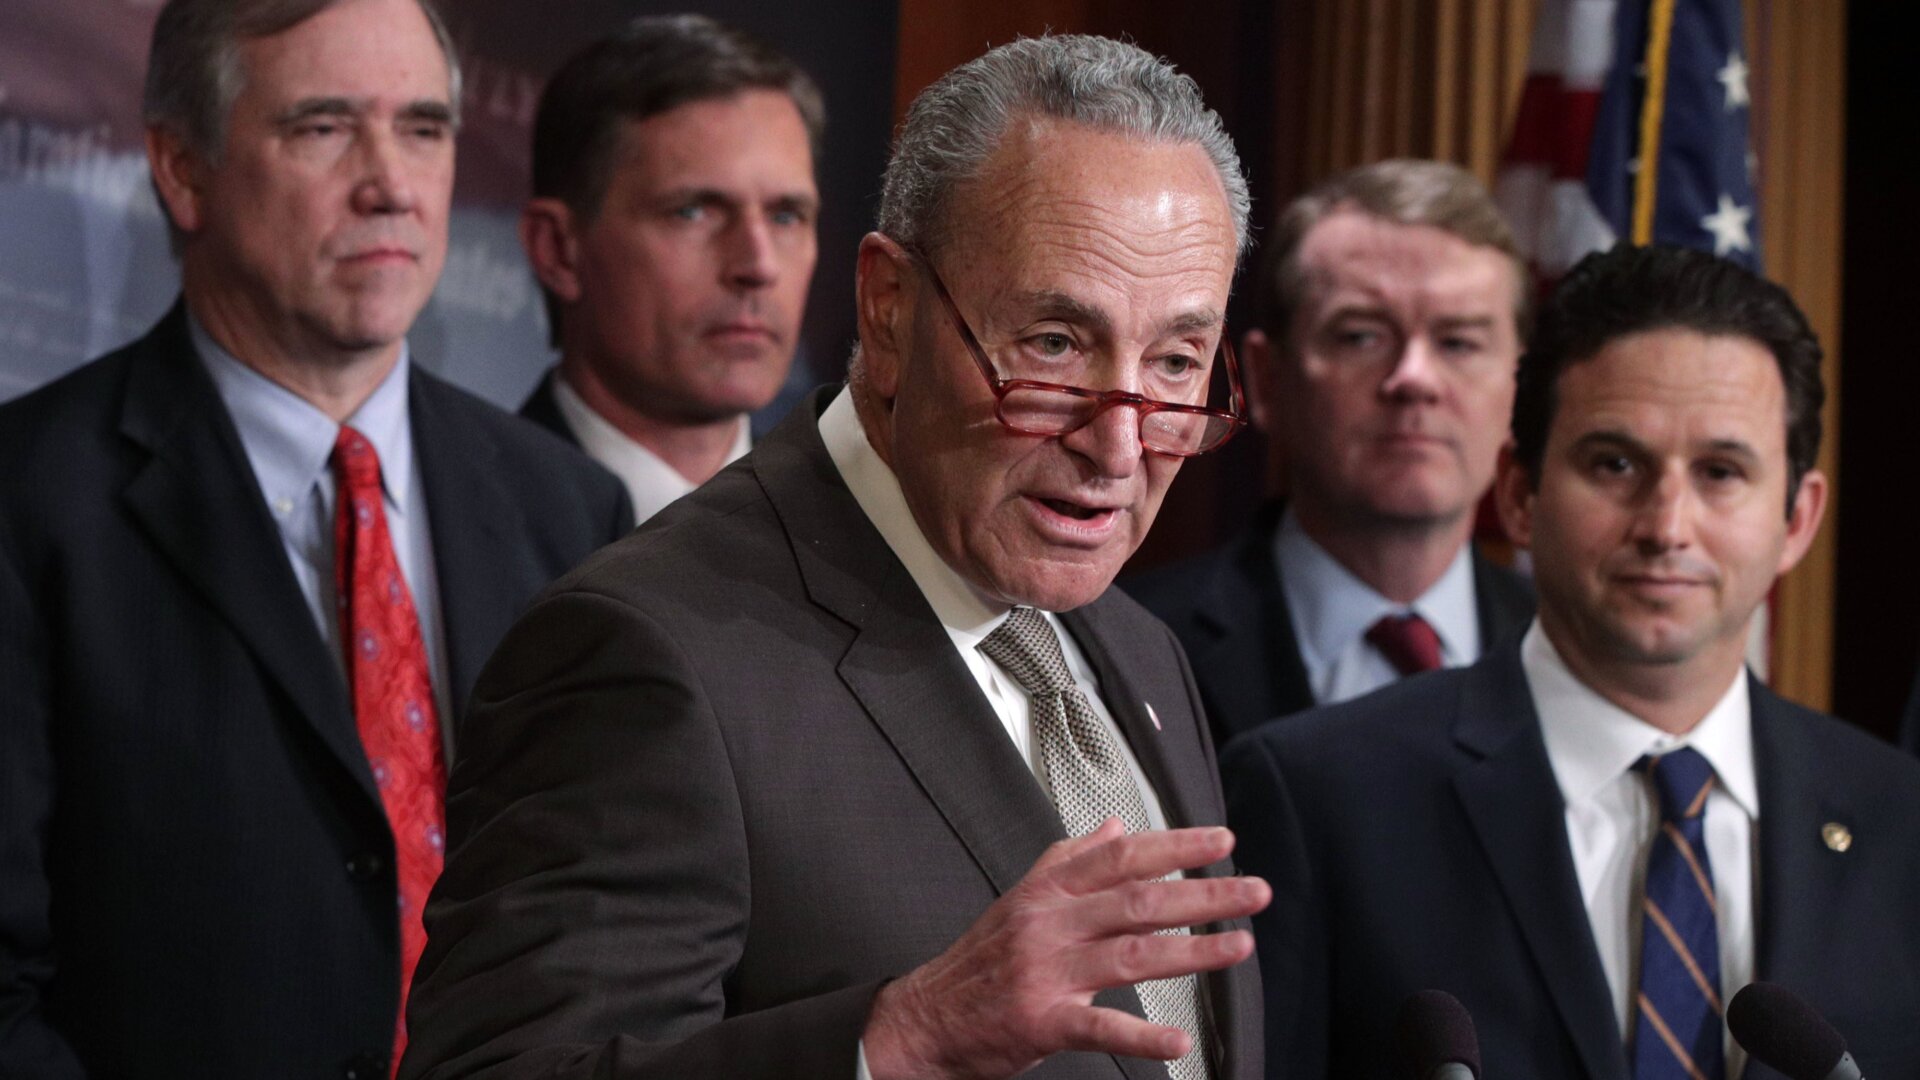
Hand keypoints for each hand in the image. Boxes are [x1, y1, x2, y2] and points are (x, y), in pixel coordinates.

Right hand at [861, 820, 1268, 1078]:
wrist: (924, 1019)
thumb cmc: (978, 963)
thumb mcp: (1020, 898)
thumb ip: (1069, 860)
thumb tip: (1116, 827)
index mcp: (1047, 892)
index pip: (1121, 856)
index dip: (1175, 846)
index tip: (1221, 842)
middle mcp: (1049, 924)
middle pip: (1137, 900)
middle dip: (1203, 894)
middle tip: (1253, 892)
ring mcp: (1045, 972)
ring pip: (1130, 954)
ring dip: (1193, 951)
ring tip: (1239, 946)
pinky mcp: (1041, 1021)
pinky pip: (1099, 1026)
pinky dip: (1142, 1035)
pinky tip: (1179, 1039)